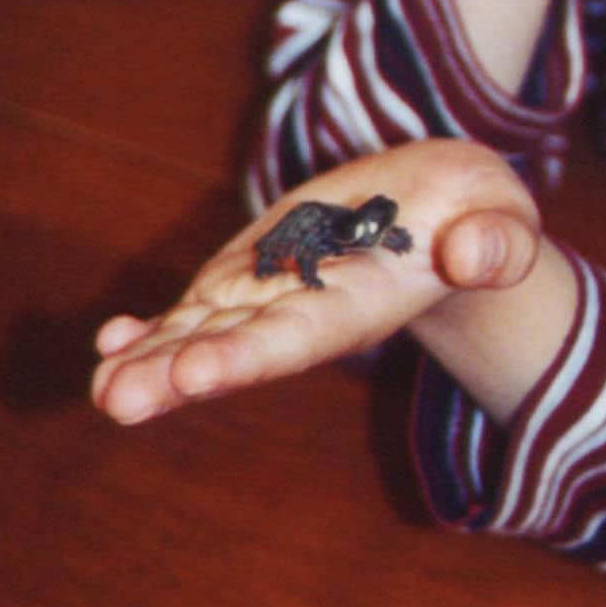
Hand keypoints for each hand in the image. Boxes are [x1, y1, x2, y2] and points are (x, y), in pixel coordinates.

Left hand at [91, 141, 539, 424]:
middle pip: (236, 348)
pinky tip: (111, 341)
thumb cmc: (483, 214)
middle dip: (176, 373)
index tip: (196, 375)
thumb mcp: (504, 219)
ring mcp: (275, 293)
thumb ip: (497, 242)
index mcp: (364, 303)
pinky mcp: (256, 272)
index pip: (301, 335)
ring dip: (151, 360)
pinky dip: (155, 327)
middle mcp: (309, 311)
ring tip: (101, 385)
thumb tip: (473, 253)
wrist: (447, 208)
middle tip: (117, 398)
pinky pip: (200, 308)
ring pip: (204, 334)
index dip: (249, 355)